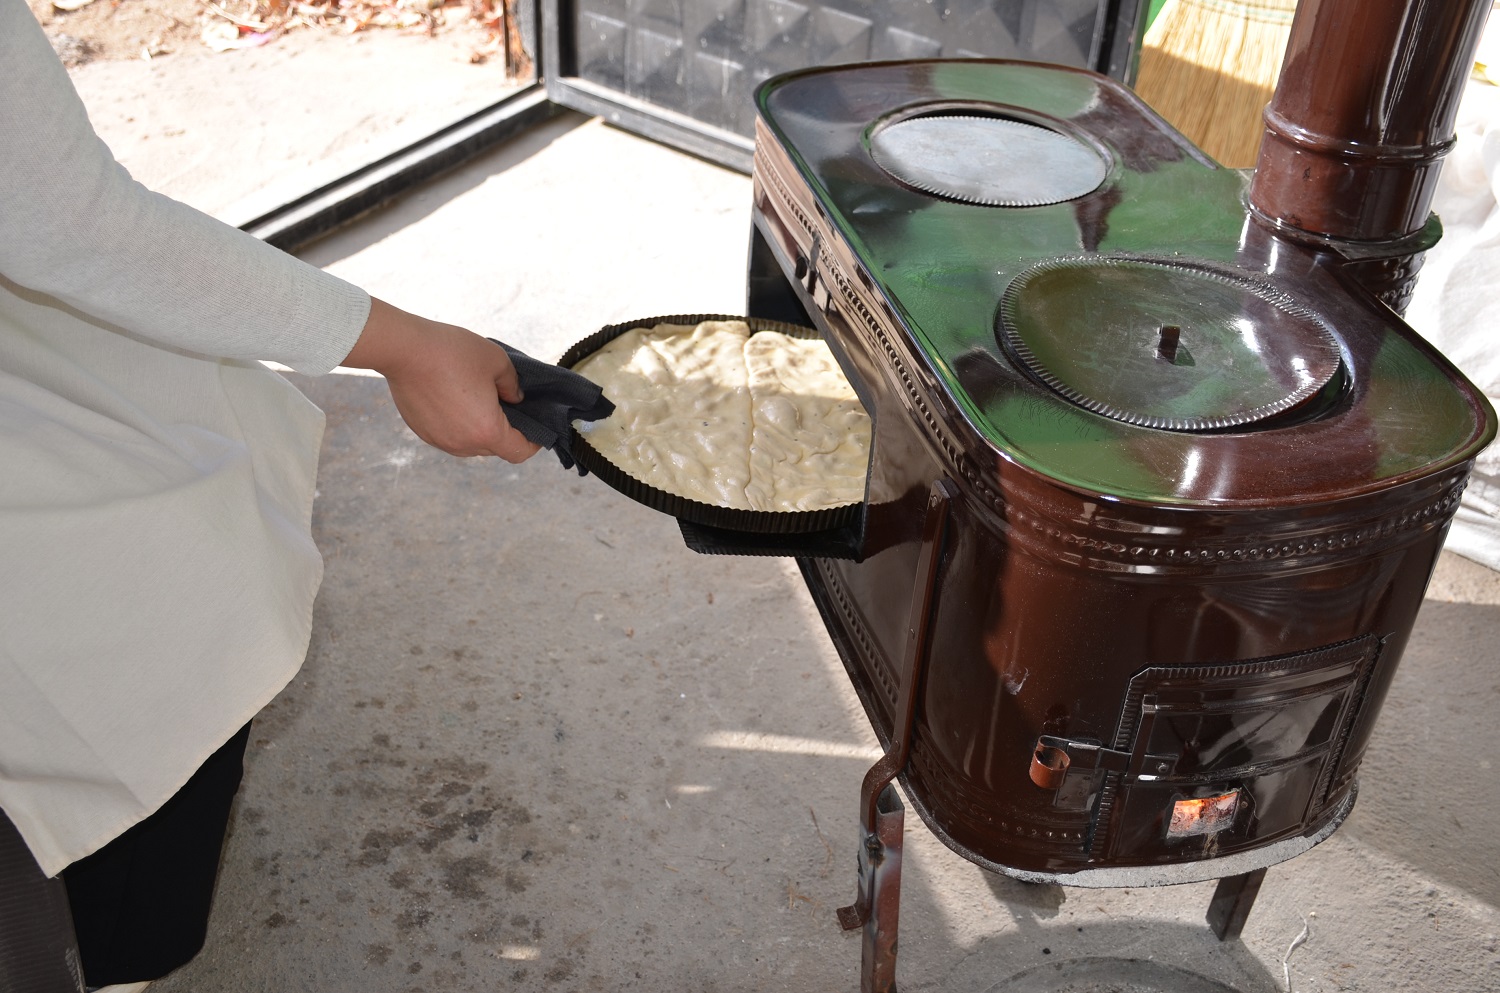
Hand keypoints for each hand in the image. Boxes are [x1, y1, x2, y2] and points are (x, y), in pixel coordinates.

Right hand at [340, 297, 541, 461]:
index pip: (518, 452)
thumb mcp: (497, 361)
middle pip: (495, 448)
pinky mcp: (423, 432)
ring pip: (471, 444)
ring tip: (480, 400)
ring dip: (481, 428)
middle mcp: (463, 444)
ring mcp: (440, 440)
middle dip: (506, 431)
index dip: (533, 443)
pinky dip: (459, 424)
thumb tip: (515, 399)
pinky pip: (451, 435)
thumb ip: (513, 385)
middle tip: (508, 405)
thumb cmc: (452, 352)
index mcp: (486, 430)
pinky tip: (456, 399)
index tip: (536, 429)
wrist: (404, 349)